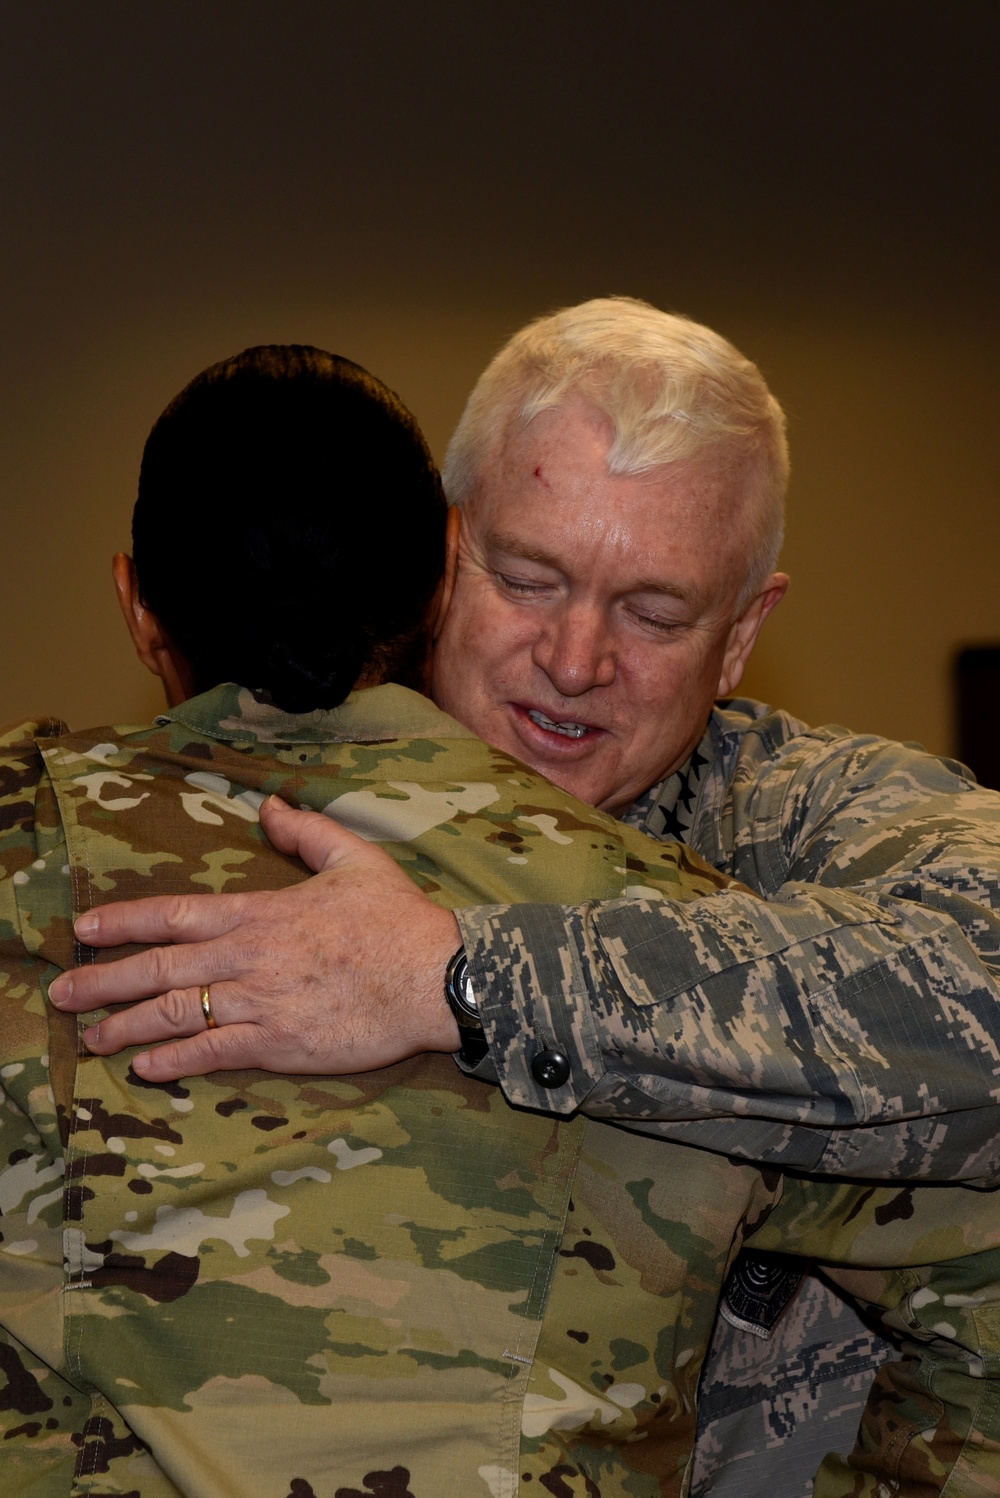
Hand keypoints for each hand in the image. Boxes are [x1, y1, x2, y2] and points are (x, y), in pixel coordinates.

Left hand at [48, 797, 461, 1080]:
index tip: (84, 928)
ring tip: (92, 1038)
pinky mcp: (279, 1044)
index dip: (123, 921)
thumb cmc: (398, 919)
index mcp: (260, 912)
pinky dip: (172, 1060)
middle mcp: (248, 957)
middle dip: (103, 980)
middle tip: (62, 993)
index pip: (174, 914)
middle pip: (158, 968)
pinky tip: (145, 1067)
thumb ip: (306, 832)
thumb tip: (270, 807)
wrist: (435, 976)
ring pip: (174, 1014)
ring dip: (125, 1027)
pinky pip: (212, 1053)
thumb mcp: (355, 859)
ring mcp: (260, 1003)